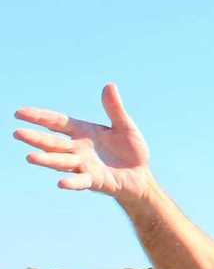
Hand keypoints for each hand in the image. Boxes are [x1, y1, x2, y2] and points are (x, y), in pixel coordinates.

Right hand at [14, 84, 153, 201]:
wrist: (141, 176)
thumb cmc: (131, 151)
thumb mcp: (125, 126)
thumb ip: (115, 109)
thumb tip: (110, 85)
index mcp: (82, 132)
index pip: (56, 122)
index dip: (39, 117)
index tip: (19, 113)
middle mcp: (78, 149)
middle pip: (53, 143)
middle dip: (35, 138)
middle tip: (17, 134)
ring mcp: (84, 166)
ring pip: (62, 162)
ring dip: (47, 160)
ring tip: (30, 157)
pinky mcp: (95, 181)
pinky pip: (81, 181)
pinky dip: (72, 182)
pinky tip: (61, 183)